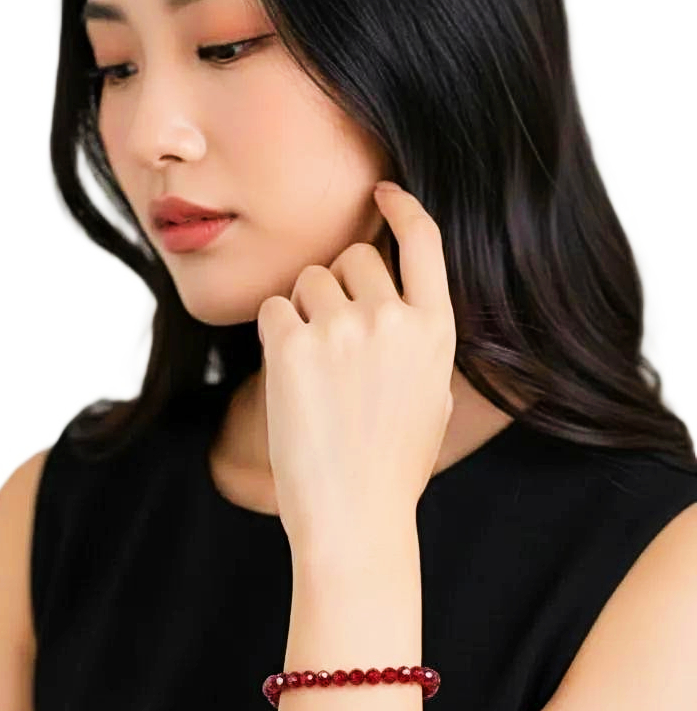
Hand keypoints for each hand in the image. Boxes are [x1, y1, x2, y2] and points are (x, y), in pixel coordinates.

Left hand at [256, 181, 454, 556]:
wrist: (353, 517)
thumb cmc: (391, 467)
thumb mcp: (433, 397)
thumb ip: (420, 340)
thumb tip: (397, 300)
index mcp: (436, 329)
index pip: (424, 239)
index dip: (402, 207)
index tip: (382, 192)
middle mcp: (393, 319)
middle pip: (354, 256)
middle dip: (339, 285)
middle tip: (333, 341)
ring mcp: (342, 330)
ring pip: (308, 278)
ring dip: (303, 310)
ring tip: (314, 371)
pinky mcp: (292, 347)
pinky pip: (273, 309)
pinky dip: (275, 335)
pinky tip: (290, 377)